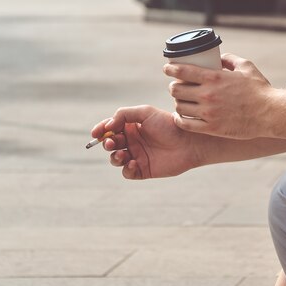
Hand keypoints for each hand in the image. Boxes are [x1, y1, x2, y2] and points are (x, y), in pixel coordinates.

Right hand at [91, 105, 207, 179]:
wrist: (189, 142)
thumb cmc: (169, 125)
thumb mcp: (145, 112)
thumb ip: (124, 114)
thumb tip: (107, 126)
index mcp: (132, 127)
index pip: (110, 129)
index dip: (101, 130)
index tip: (96, 133)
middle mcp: (133, 141)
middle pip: (110, 144)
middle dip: (107, 144)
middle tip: (112, 143)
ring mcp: (137, 156)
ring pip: (116, 159)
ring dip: (114, 157)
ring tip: (123, 154)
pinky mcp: (143, 170)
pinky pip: (127, 172)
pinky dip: (126, 169)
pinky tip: (133, 162)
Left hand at [164, 53, 273, 138]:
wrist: (270, 113)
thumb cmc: (260, 89)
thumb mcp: (246, 67)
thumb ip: (231, 60)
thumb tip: (220, 57)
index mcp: (214, 78)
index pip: (182, 71)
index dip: (170, 69)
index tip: (167, 69)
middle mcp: (208, 95)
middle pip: (176, 90)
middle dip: (173, 87)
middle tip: (176, 87)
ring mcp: (208, 113)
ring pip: (179, 107)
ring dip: (177, 103)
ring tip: (180, 101)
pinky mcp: (211, 128)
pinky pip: (186, 124)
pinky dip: (179, 120)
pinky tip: (180, 117)